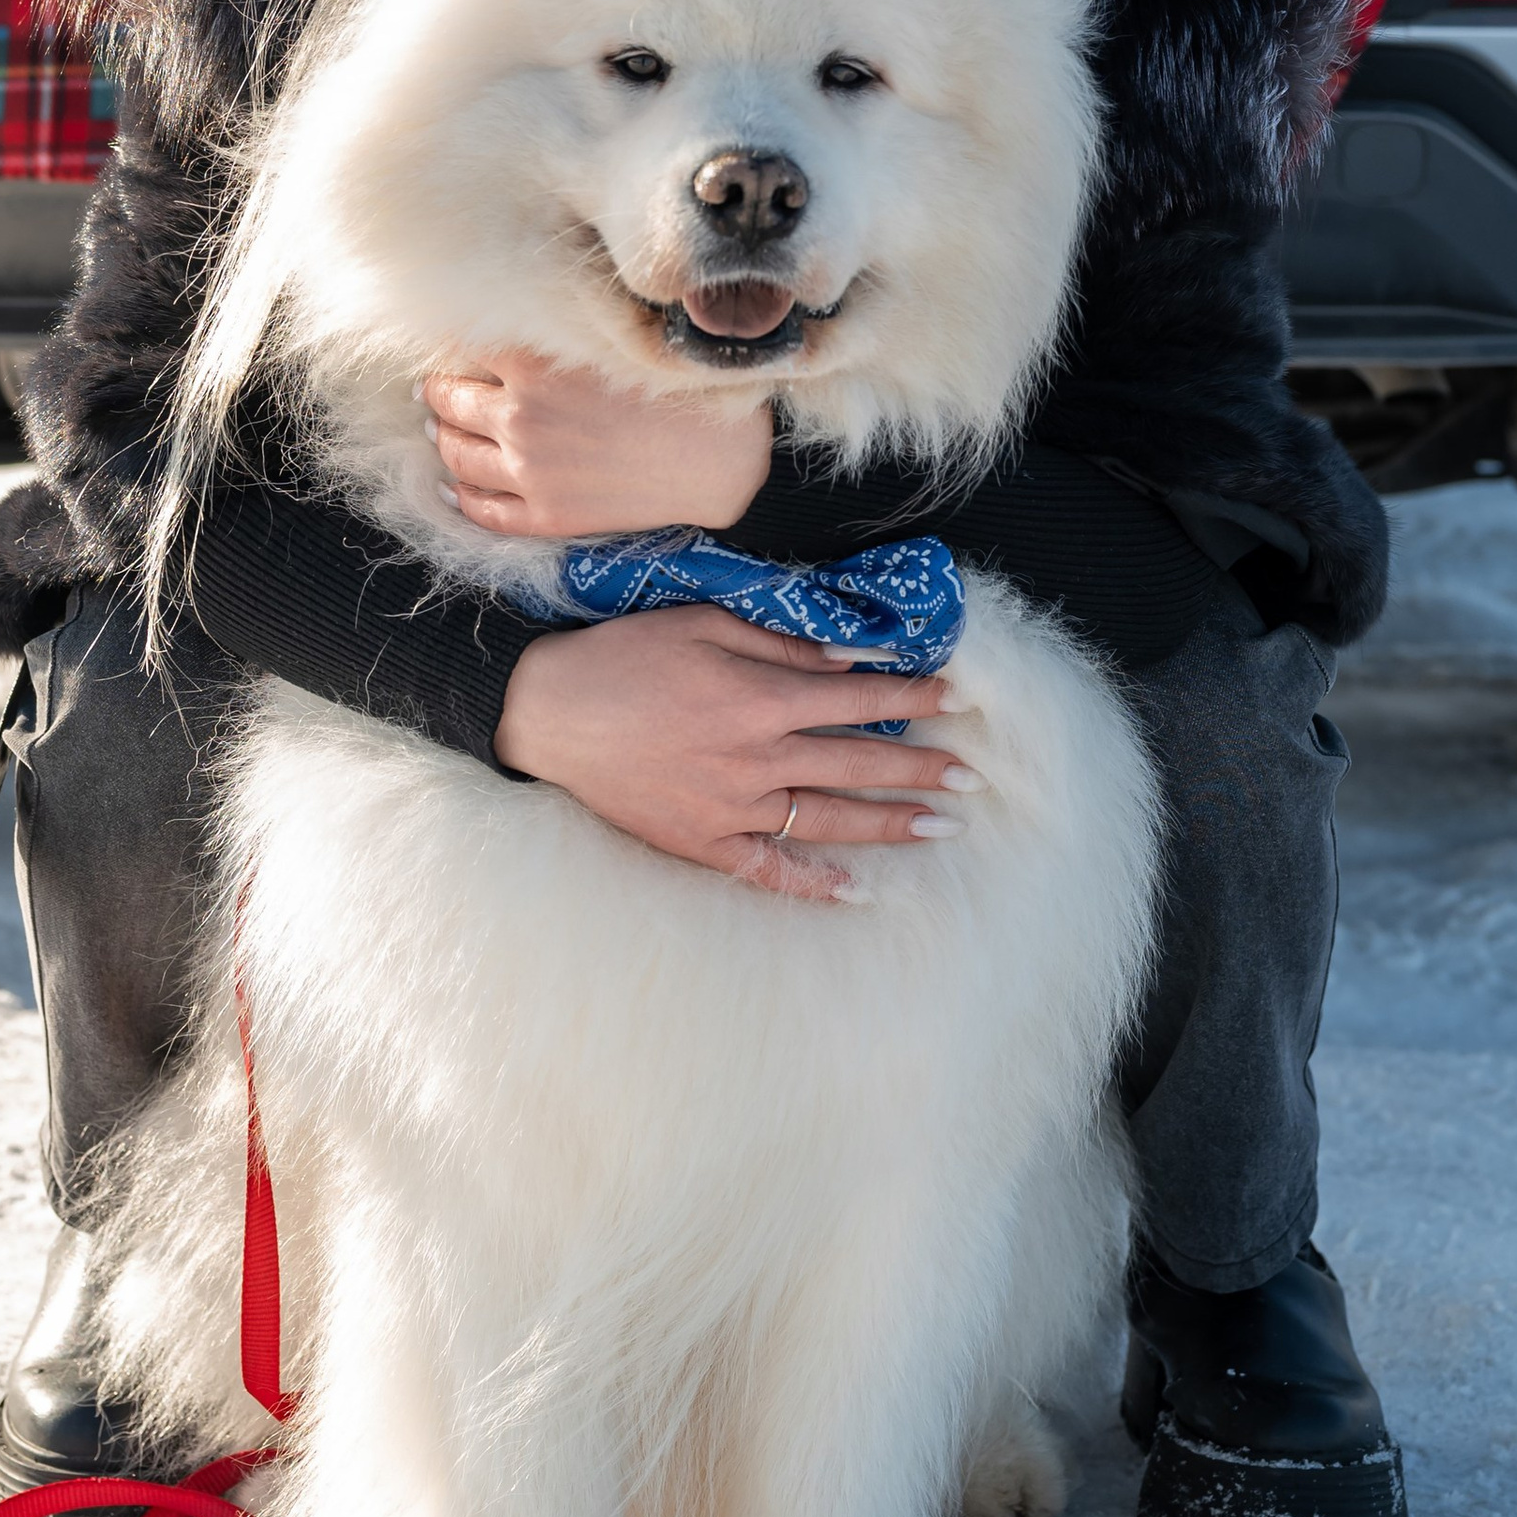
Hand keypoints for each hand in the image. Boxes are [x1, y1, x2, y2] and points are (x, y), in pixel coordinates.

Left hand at [422, 348, 770, 539]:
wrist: (717, 459)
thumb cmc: (675, 389)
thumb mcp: (608, 339)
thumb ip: (554, 329)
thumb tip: (512, 321)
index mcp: (534, 366)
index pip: (464, 344)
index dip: (453, 341)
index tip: (450, 340)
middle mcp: (519, 418)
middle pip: (448, 398)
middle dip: (437, 388)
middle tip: (433, 384)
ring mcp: (528, 472)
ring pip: (455, 453)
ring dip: (441, 436)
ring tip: (438, 426)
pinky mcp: (545, 516)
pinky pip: (483, 510)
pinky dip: (460, 496)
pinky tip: (453, 486)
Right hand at [492, 604, 977, 904]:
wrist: (545, 714)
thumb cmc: (623, 656)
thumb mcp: (702, 625)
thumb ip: (779, 646)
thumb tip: (848, 660)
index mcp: (757, 700)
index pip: (857, 700)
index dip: (911, 699)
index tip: (955, 699)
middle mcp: (755, 760)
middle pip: (856, 765)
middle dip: (920, 768)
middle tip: (971, 775)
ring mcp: (730, 809)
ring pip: (828, 821)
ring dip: (890, 825)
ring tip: (941, 827)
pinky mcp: (701, 843)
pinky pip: (767, 871)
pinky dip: (812, 883)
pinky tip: (854, 890)